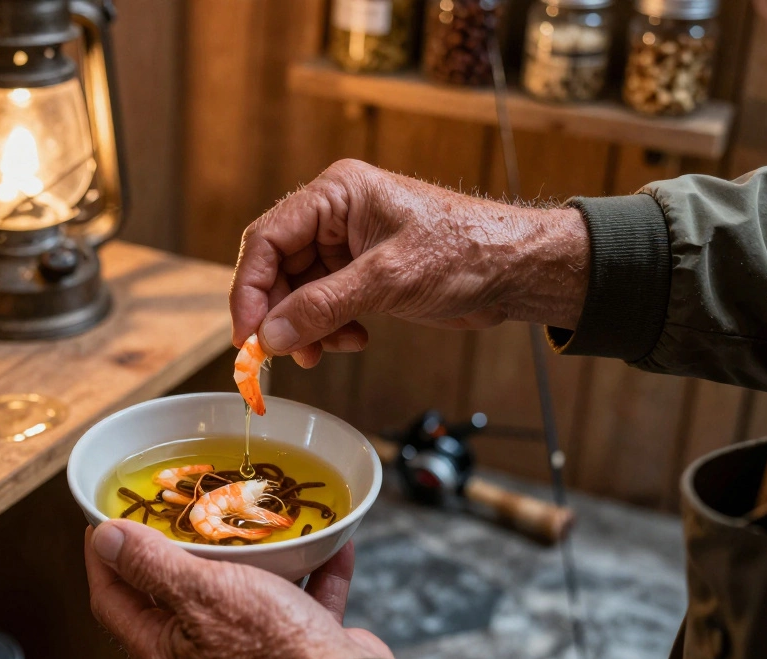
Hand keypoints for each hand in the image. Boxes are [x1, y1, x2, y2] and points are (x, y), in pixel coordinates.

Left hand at [85, 520, 393, 658]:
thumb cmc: (274, 650)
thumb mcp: (202, 594)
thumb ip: (150, 565)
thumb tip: (104, 539)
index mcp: (164, 651)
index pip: (111, 599)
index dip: (104, 556)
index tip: (104, 517)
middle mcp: (199, 657)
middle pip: (172, 593)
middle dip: (177, 546)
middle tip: (178, 506)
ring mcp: (248, 654)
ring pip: (240, 591)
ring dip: (250, 554)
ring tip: (252, 515)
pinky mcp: (297, 648)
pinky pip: (298, 597)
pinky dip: (309, 568)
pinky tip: (326, 539)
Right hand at [230, 159, 589, 366]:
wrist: (518, 269)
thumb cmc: (465, 253)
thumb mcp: (387, 280)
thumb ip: (322, 306)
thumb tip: (269, 337)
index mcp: (335, 194)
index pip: (267, 239)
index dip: (250, 290)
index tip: (248, 336)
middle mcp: (334, 215)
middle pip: (278, 268)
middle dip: (280, 315)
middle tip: (283, 356)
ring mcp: (347, 245)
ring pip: (299, 292)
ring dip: (306, 327)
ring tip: (327, 351)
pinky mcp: (363, 272)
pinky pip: (325, 303)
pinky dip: (329, 328)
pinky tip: (354, 340)